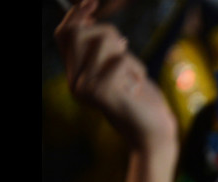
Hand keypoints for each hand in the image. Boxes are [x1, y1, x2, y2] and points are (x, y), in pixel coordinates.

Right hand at [55, 0, 175, 149]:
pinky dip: (136, 69)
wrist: (154, 133)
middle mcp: (75, 82)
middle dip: (108, 33)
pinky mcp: (101, 91)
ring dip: (127, 55)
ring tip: (134, 77)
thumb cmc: (142, 100)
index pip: (64, 35)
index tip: (91, 2)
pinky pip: (120, 58)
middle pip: (80, 33)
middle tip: (126, 50)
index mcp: (76, 75)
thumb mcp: (122, 68)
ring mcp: (85, 87)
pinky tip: (137, 89)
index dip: (75, 15)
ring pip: (102, 40)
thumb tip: (87, 16)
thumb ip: (104, 48)